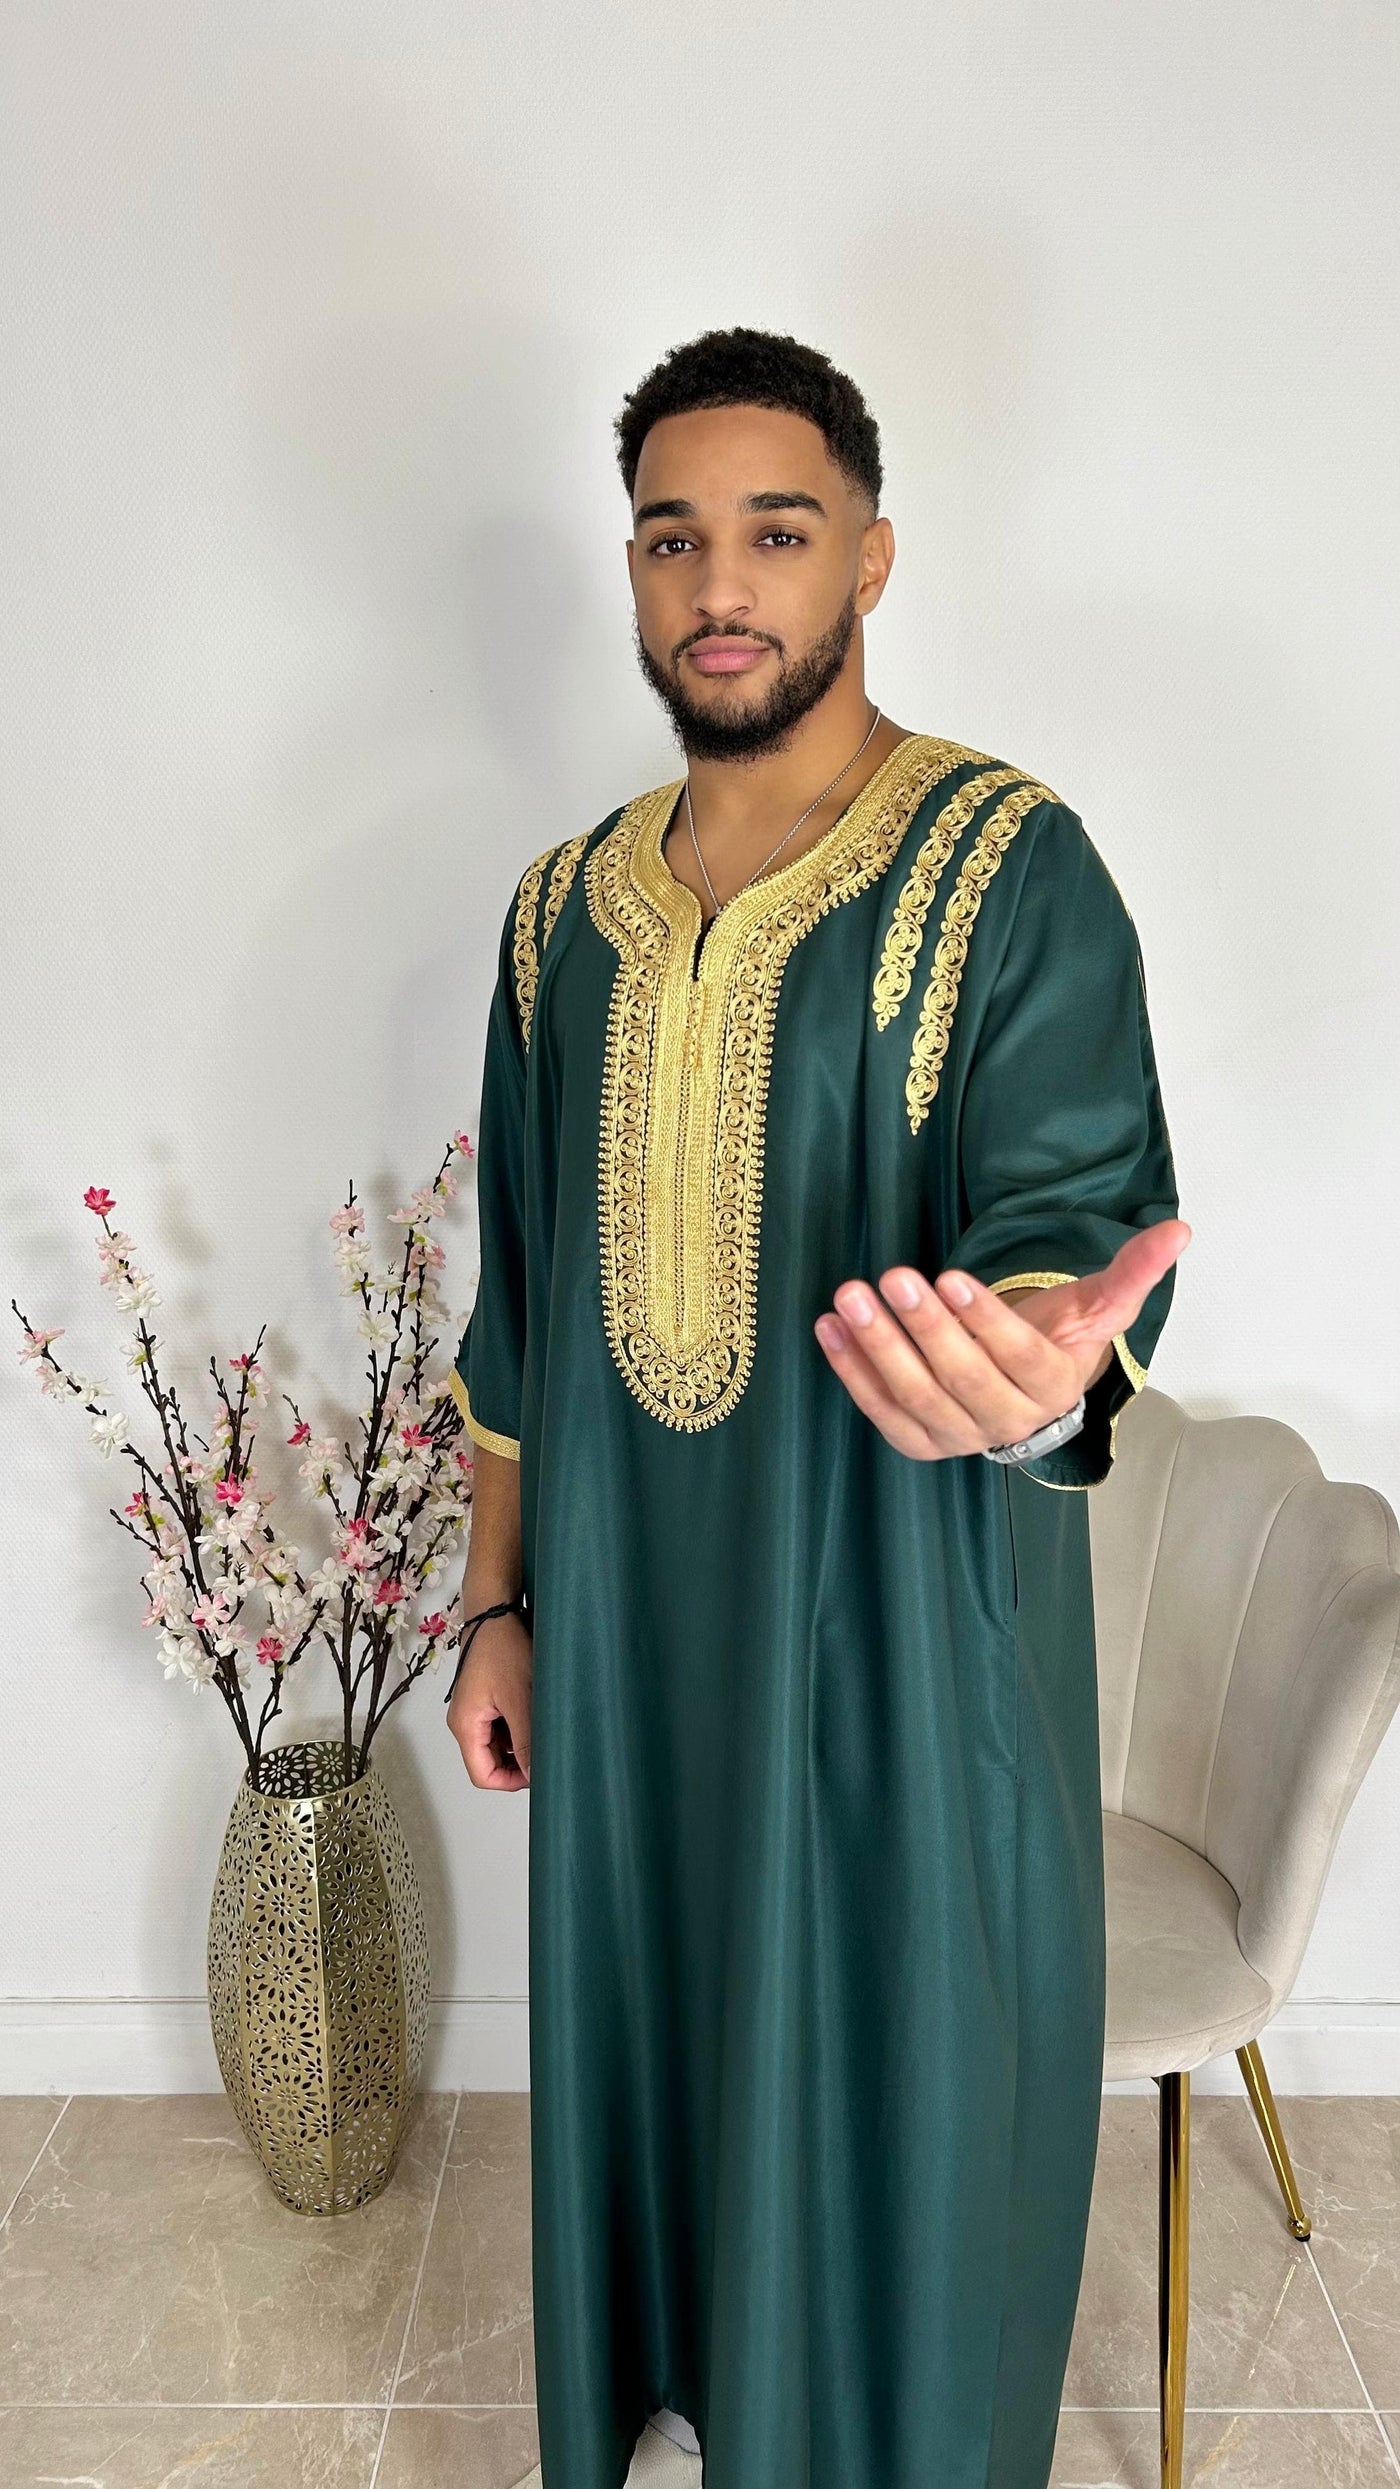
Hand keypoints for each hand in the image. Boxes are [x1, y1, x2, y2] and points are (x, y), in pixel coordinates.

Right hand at [445, 1608, 533, 1788]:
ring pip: (496, 1745)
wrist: (495, 1611)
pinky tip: (534, 1711)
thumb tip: (534, 1775)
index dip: (511, 1781)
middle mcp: (464, 1722)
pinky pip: (499, 1726)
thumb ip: (526, 1740)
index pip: (483, 1775)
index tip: (539, 1770)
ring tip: (541, 1724)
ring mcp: (473, 1710)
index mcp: (465, 1726)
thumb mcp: (520, 1698)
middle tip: (545, 1747)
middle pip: (488, 1762)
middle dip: (517, 1761)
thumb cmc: (502, 1649)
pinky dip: (517, 1726)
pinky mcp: (483, 1699)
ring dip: (519, 1743)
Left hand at [813, 1218, 1190, 1461]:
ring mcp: (959, 1438)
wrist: (1027, 1393)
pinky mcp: (920, 1442)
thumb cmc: (1058, 1339)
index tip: (951, 1276)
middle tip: (891, 1277)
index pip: (1017, 1356)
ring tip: (849, 1297)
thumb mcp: (1097, 1306)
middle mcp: (1007, 1423)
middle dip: (922, 1327)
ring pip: (915, 1397)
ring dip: (878, 1346)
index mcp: (1052, 1388)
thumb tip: (1179, 1230)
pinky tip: (828, 1328)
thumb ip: (1131, 1271)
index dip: (983, 1320)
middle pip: (960, 1378)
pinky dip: (851, 1371)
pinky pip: (880, 1412)